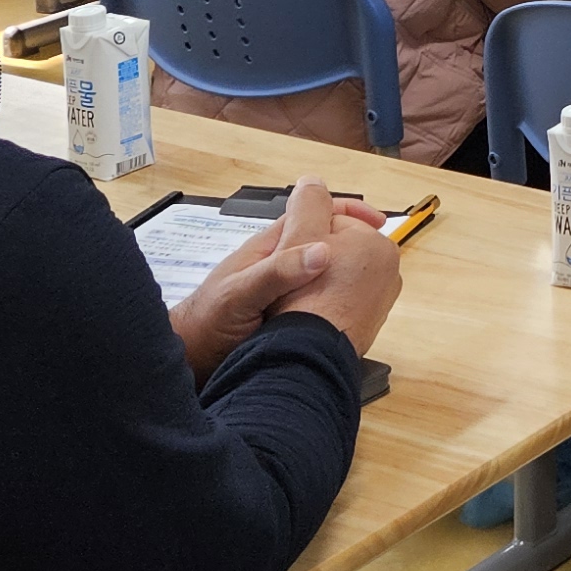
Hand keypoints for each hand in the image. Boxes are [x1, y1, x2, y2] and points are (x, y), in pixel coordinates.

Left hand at [170, 181, 385, 379]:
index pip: (314, 215)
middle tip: (382, 259)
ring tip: (373, 286)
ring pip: (324, 271)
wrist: (188, 358)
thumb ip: (278, 272)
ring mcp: (283, 289)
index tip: (376, 222)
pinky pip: (318, 297)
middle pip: (324, 241)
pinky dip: (337, 298)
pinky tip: (350, 311)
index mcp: (272, 247)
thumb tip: (322, 251)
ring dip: (347, 273)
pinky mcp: (285, 313)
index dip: (347, 212)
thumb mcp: (242, 292)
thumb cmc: (208, 320)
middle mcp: (281, 264)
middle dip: (355, 243)